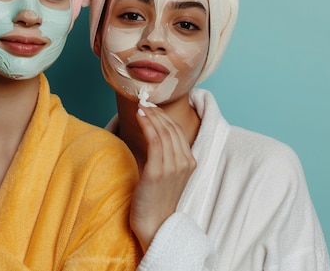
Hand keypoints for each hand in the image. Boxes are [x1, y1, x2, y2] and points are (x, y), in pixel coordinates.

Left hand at [130, 105, 196, 252]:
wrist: (155, 227)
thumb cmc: (157, 201)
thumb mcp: (168, 176)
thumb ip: (167, 157)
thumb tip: (155, 136)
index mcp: (190, 162)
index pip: (178, 132)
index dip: (165, 117)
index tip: (152, 107)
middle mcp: (185, 162)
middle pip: (171, 129)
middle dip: (157, 112)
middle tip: (144, 102)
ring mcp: (172, 167)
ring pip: (163, 132)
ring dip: (150, 115)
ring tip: (140, 106)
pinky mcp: (157, 171)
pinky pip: (154, 140)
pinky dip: (147, 124)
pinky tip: (139, 116)